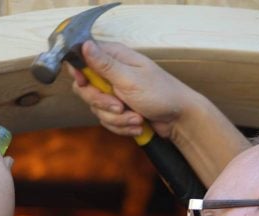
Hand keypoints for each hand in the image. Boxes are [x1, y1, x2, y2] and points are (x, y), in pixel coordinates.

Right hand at [69, 41, 199, 138]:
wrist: (179, 119)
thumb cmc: (161, 94)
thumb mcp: (129, 79)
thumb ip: (104, 65)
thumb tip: (84, 45)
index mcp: (115, 58)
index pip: (82, 59)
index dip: (79, 73)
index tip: (84, 83)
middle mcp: (112, 73)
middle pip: (85, 89)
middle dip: (102, 104)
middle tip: (120, 107)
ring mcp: (115, 93)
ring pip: (97, 109)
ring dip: (117, 119)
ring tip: (137, 118)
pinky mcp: (119, 110)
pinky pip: (107, 121)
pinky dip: (122, 126)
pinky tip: (138, 124)